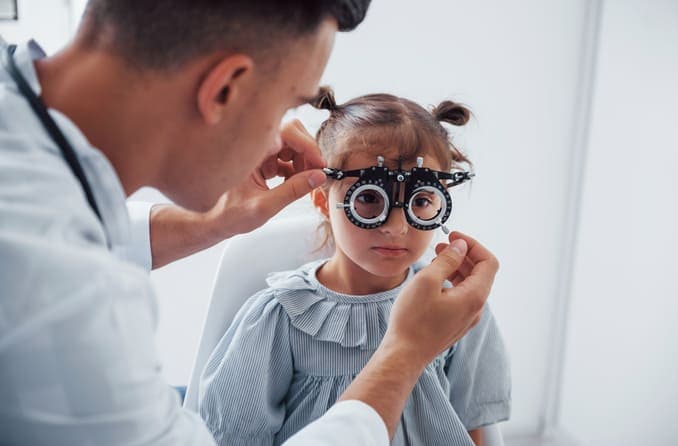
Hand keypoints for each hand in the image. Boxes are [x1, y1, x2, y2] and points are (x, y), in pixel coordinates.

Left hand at [204, 119, 327, 238]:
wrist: (218, 221)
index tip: (319, 164)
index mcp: (251, 152)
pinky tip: (295, 183)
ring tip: (305, 181)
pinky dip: (296, 169)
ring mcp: (261, 153)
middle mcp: (255, 147)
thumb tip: (319, 176)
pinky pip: (287, 157)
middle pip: (292, 134)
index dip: (307, 146)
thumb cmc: (231, 214)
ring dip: (303, 162)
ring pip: (292, 145)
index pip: (287, 133)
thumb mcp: (265, 206)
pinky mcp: (264, 162)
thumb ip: (293, 190)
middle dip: (307, 152)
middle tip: (316, 172)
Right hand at [383, 231, 499, 367]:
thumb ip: (447, 260)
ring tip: (435, 258)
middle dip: (463, 254)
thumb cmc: (412, 320)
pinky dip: (452, 282)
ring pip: (470, 285)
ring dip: (456, 268)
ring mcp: (466, 318)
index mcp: (474, 296)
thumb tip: (461, 246)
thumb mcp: (428, 281)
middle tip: (442, 245)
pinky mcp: (455, 324)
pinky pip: (461, 297)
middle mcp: (475, 308)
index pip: (488, 262)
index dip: (473, 245)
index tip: (454, 236)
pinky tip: (433, 279)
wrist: (404, 354)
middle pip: (480, 273)